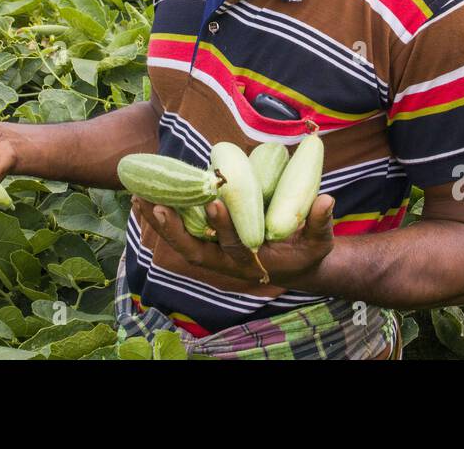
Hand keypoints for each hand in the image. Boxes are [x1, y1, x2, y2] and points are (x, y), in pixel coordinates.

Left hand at [132, 193, 335, 286]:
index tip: (214, 201)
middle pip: (194, 250)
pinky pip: (180, 234)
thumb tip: (326, 199)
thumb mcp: (320, 240)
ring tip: (137, 198)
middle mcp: (227, 262)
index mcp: (253, 262)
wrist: (297, 265)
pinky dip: (162, 219)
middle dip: (174, 229)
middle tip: (157, 204)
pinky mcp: (207, 246)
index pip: (234, 246)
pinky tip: (143, 199)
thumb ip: (320, 222)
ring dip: (159, 222)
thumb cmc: (308, 250)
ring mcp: (214, 256)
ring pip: (181, 243)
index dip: (223, 226)